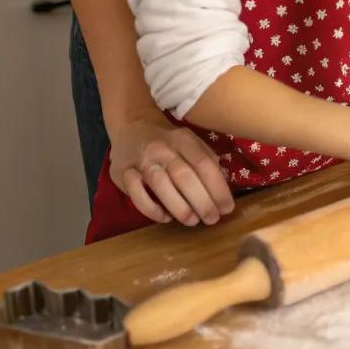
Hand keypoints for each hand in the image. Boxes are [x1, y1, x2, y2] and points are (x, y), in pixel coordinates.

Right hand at [109, 115, 234, 226]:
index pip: (204, 164)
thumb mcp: (190, 142)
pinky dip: (152, 209)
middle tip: (212, 219)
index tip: (227, 207)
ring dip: (179, 206)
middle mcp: (162, 148)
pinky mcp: (122, 172)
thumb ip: (206, 160)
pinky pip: (136, 194)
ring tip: (193, 221)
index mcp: (183, 139)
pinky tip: (165, 217)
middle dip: (201, 201)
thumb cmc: (168, 141)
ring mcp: (140, 160)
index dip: (218, 188)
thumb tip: (223, 187)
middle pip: (184, 175)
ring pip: (160, 184)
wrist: (132, 126)